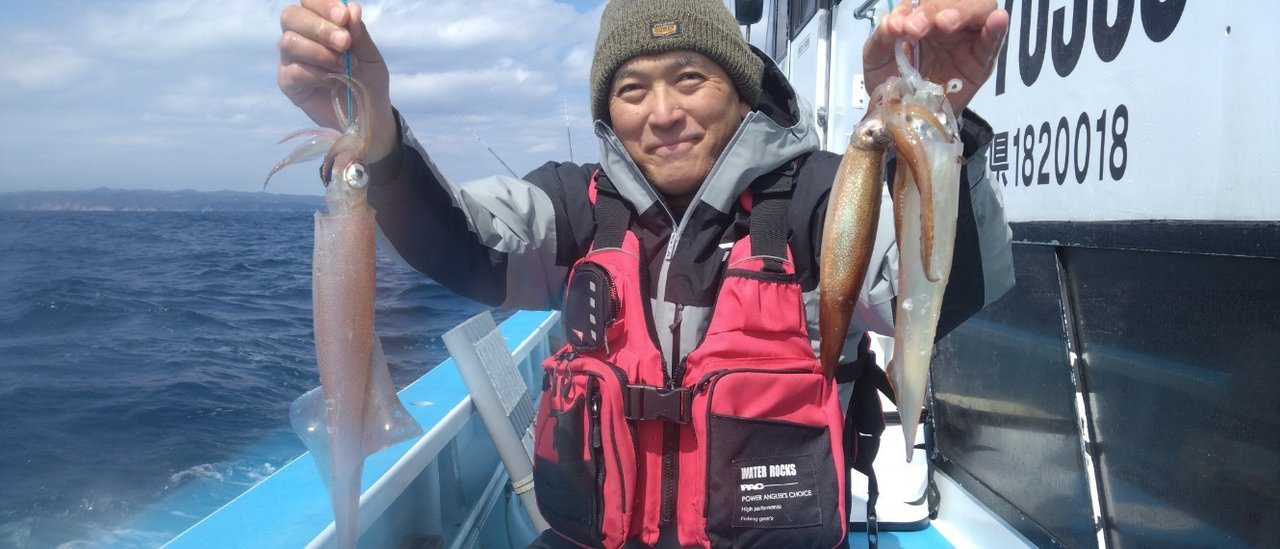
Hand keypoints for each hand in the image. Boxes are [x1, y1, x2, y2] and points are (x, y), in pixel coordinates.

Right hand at [278, 0, 397, 160]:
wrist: (369, 117)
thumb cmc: (369, 82)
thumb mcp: (370, 55)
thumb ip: (359, 33)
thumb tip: (351, 7)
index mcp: (320, 23)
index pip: (309, 2)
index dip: (323, 5)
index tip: (344, 16)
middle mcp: (300, 37)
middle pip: (291, 17)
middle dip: (319, 27)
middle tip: (344, 43)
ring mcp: (291, 59)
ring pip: (289, 42)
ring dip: (319, 52)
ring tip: (343, 66)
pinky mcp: (288, 83)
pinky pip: (293, 71)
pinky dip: (315, 74)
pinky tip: (332, 81)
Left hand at [863, 0, 1008, 113]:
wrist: (901, 117)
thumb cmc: (892, 81)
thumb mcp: (877, 58)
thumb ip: (881, 38)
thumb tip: (892, 23)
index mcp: (922, 16)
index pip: (926, 0)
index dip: (913, 7)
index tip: (898, 24)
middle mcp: (946, 23)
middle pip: (953, 1)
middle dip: (933, 9)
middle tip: (915, 28)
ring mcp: (966, 40)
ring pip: (978, 11)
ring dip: (961, 12)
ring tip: (945, 23)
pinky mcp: (981, 62)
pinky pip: (992, 42)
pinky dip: (996, 29)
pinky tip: (998, 20)